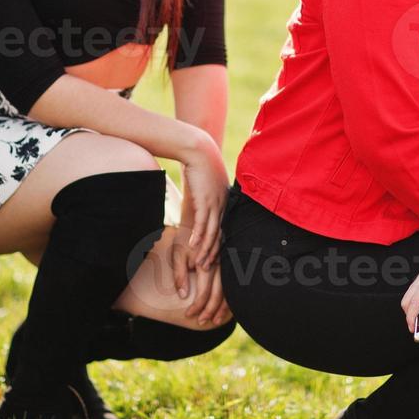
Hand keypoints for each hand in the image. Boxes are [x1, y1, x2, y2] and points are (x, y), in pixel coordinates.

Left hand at [173, 235, 231, 325]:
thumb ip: (180, 275)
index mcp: (206, 264)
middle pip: (218, 295)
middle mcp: (219, 266)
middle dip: (210, 311)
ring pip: (228, 292)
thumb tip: (183, 295)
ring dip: (222, 308)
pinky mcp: (228, 264)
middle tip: (202, 322)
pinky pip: (231, 285)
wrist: (197, 222)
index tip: (188, 315)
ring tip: (216, 321)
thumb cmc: (185, 239)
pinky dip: (229, 299)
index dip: (196, 307)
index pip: (203, 293)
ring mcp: (226, 265)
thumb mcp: (177, 255)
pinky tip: (226, 308)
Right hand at [178, 132, 228, 269]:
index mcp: (225, 203)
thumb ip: (207, 194)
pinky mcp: (205, 199)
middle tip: (207, 269)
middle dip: (214, 253)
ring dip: (206, 249)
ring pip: (212, 232)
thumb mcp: (207, 183)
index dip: (219, 246)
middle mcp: (223, 205)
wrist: (199, 150)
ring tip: (200, 264)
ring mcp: (215, 203)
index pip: (223, 229)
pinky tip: (192, 245)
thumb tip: (202, 200)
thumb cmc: (201, 165)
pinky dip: (198, 235)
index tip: (214, 260)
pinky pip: (202, 222)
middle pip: (220, 235)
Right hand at [400, 233, 418, 332]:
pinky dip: (414, 301)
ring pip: (409, 294)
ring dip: (410, 308)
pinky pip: (414, 289)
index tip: (413, 329)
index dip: (412, 316)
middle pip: (407, 298)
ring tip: (418, 322)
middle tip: (416, 330)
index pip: (416, 300)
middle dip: (408, 315)